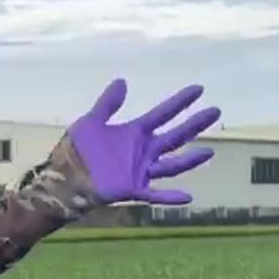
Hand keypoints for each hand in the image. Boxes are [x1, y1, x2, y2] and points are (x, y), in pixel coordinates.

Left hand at [68, 79, 220, 205]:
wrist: (63, 177)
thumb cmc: (75, 150)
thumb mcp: (90, 122)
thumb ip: (107, 104)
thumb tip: (123, 81)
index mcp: (135, 132)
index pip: (163, 114)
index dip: (180, 102)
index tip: (199, 89)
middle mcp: (143, 151)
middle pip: (175, 136)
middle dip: (194, 125)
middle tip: (215, 112)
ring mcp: (140, 171)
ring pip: (172, 165)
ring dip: (190, 160)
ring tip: (209, 152)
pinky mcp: (133, 189)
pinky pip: (155, 195)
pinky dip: (170, 197)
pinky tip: (188, 197)